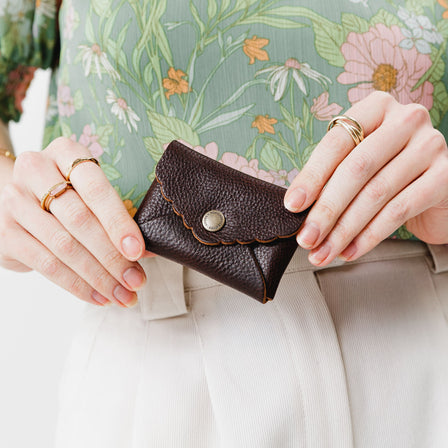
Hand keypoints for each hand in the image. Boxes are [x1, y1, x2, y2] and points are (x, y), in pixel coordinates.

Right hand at [0, 137, 148, 306]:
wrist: (20, 198)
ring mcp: (15, 202)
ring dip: (98, 276)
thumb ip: (118, 217)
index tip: (137, 250)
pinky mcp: (6, 232)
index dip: (118, 222)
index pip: (95, 188)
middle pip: (79, 220)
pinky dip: (76, 285)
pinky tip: (98, 296)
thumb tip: (150, 252)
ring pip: (63, 246)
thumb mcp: (91, 192)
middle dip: (112, 256)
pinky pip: (45, 264)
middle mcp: (35, 170)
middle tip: (136, 280)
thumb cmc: (69, 194)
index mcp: (65, 153)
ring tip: (122, 294)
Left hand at [284, 91, 447, 266]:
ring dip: (343, 230)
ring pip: (376, 193)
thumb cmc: (388, 171)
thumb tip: (297, 206)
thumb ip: (333, 174)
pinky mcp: (445, 176)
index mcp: (376, 108)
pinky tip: (350, 251)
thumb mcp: (359, 161)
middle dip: (326, 210)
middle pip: (356, 169)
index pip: (336, 143)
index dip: (311, 177)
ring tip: (323, 252)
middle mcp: (406, 120)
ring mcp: (430, 146)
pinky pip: (399, 210)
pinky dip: (369, 236)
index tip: (292, 206)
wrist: (438, 187)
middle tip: (306, 238)